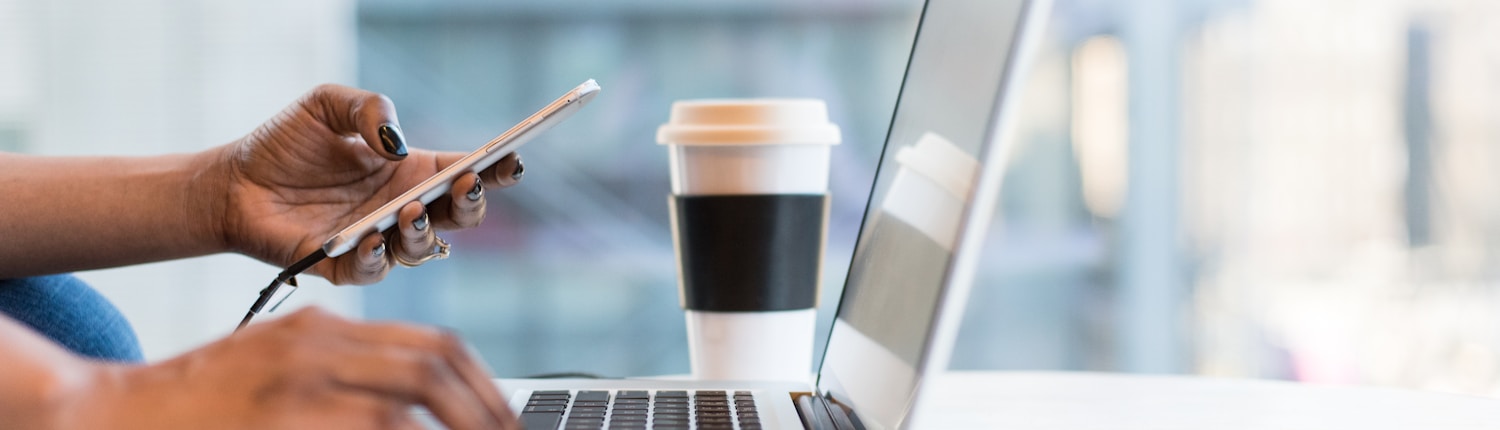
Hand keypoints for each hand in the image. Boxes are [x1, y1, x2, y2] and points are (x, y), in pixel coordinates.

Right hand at [64, 308, 517, 429]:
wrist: (109, 413)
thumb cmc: (198, 400)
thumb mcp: (279, 363)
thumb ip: (345, 371)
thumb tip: (416, 409)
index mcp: (325, 329)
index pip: (432, 347)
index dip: (482, 385)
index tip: (503, 417)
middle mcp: (317, 348)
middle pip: (432, 371)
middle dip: (483, 412)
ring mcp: (295, 387)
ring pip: (405, 409)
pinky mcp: (280, 420)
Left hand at [208, 84, 524, 283]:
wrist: (232, 182)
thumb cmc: (285, 144)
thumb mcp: (327, 104)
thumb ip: (369, 108)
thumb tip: (397, 144)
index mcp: (411, 171)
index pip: (466, 172)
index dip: (495, 169)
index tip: (511, 159)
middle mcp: (402, 209)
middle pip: (460, 217)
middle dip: (471, 203)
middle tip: (465, 185)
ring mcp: (378, 240)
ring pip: (424, 249)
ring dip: (425, 232)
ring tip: (410, 211)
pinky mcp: (344, 266)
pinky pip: (374, 270)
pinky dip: (377, 257)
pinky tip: (371, 236)